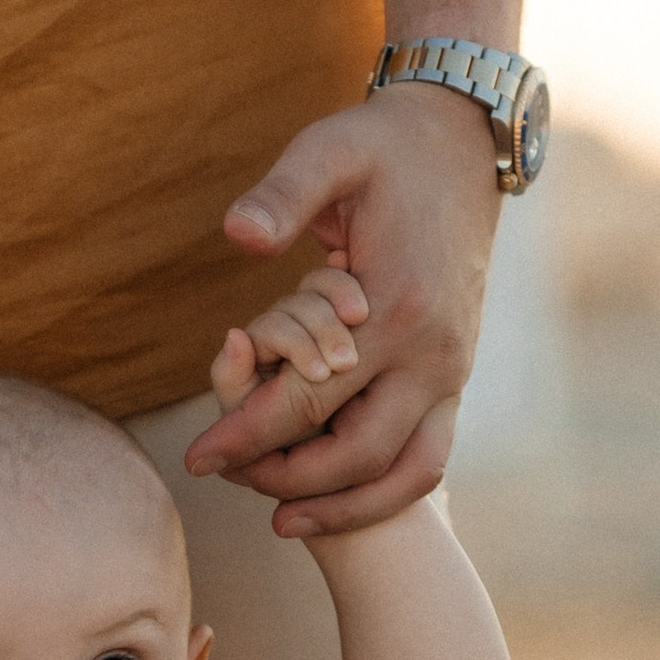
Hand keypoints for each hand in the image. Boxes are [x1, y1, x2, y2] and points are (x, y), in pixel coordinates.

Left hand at [184, 80, 500, 538]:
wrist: (463, 144)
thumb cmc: (384, 147)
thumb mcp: (330, 151)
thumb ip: (283, 194)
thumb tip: (237, 236)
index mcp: (399, 308)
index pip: (309, 399)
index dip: (246, 433)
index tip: (195, 457)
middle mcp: (435, 354)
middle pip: (353, 453)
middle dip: (282, 478)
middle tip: (223, 477)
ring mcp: (453, 371)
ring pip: (402, 473)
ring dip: (339, 503)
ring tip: (278, 516)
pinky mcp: (456, 376)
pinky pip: (426, 459)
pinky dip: (380, 491)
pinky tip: (329, 499)